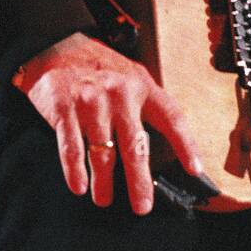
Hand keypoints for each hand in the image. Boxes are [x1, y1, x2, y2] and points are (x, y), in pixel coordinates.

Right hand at [12, 32, 203, 214]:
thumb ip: (144, 104)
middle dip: (140, 181)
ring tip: (104, 198)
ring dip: (104, 182)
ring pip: (102, 152)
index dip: (185, 145)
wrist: (56, 45)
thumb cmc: (97, 66)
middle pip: (135, 145)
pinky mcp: (64, 108)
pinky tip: (79, 186)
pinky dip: (75, 171)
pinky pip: (71, 147)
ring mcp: (91, 101)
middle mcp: (119, 93)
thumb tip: (161, 147)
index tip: (194, 169)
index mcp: (142, 86)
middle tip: (142, 206)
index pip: (171, 118)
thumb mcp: (129, 76)